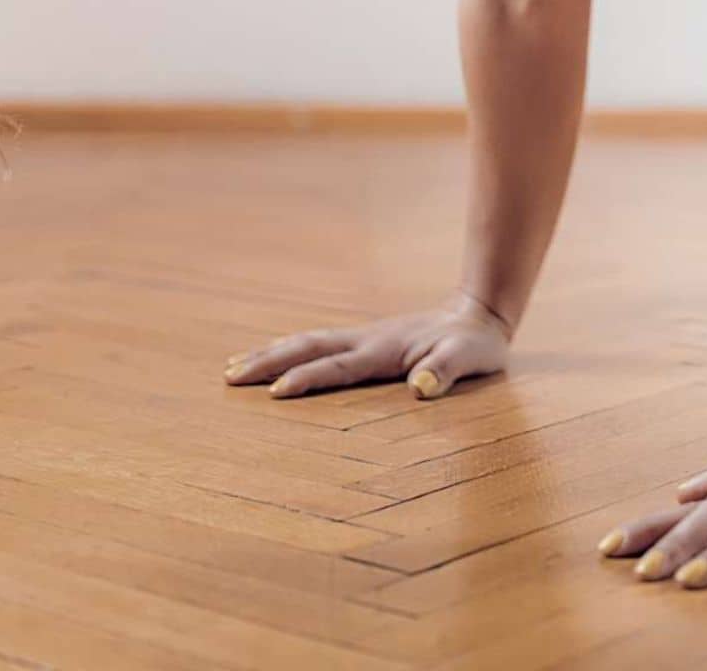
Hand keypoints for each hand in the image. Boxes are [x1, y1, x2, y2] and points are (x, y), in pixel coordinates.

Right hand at [222, 290, 513, 399]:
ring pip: (307, 342)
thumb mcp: (470, 359)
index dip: (307, 379)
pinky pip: (317, 344)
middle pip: (308, 348)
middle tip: (227, 378)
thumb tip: (422, 386)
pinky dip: (288, 350)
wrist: (479, 314)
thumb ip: (447, 370)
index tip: (274, 393)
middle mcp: (366, 339)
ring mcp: (362, 337)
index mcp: (385, 349)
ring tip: (231, 368)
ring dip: (270, 353)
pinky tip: (272, 357)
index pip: (338, 366)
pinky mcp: (364, 340)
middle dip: (268, 361)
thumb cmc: (474, 344)